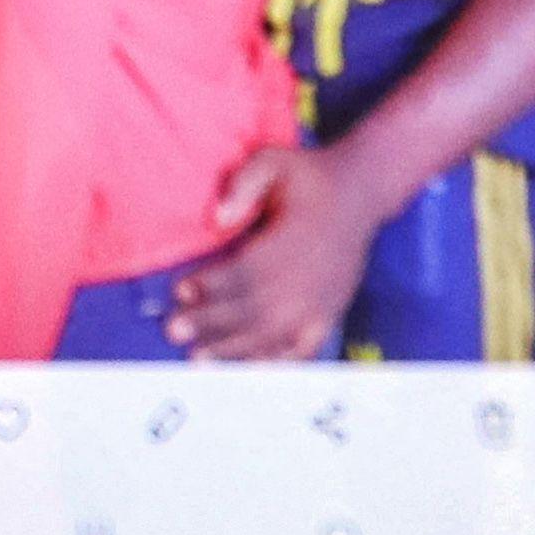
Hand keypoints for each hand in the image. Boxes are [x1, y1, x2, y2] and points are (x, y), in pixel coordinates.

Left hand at [161, 139, 380, 362]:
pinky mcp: (330, 314)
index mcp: (295, 240)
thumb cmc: (309, 177)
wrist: (361, 194)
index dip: (214, 283)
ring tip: (198, 361)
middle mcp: (311, 276)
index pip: (250, 269)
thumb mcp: (275, 161)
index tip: (180, 290)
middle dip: (213, 322)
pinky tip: (247, 373)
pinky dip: (276, 363)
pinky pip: (303, 348)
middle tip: (173, 330)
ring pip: (275, 333)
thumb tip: (217, 220)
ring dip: (235, 350)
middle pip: (257, 307)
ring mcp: (323, 301)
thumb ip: (244, 183)